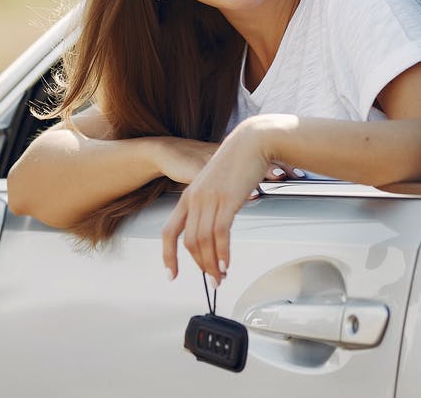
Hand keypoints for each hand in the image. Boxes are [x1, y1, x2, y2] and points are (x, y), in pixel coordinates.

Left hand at [161, 120, 273, 283]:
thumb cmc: (238, 161)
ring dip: (212, 264)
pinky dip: (222, 253)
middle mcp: (195, 198)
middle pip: (188, 242)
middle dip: (199, 265)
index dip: (168, 256)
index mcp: (189, 196)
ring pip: (203, 241)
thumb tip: (218, 228)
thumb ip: (213, 205)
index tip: (171, 274)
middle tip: (212, 280)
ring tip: (221, 276)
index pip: (169, 231)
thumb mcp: (217, 185)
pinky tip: (226, 264)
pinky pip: (220, 234)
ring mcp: (209, 199)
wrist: (252, 141)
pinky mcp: (227, 200)